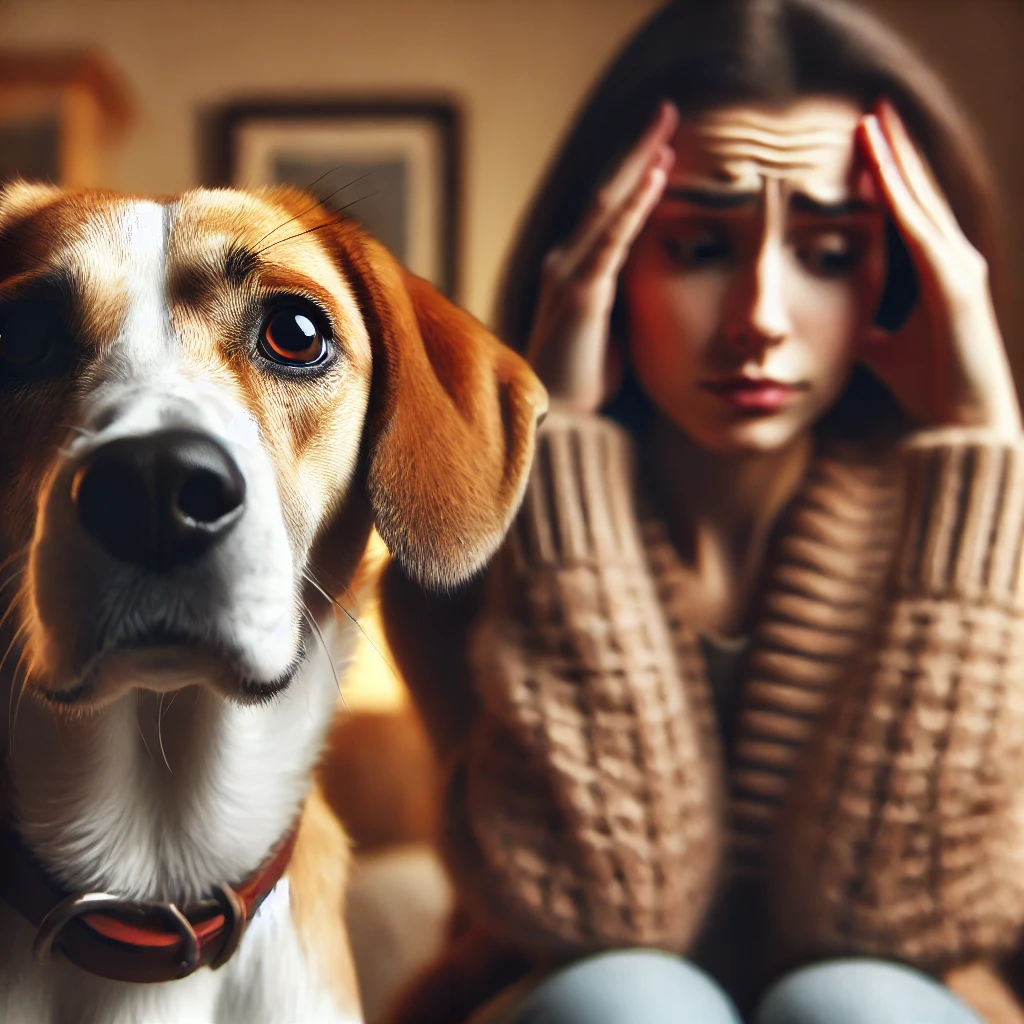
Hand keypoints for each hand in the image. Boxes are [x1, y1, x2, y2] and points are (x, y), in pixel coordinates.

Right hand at [526, 101, 678, 412]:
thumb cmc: (583, 381)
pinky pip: (611, 240)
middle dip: (637, 149)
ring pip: (607, 205)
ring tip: (666, 125)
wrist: (558, 422)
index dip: (635, 174)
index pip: (609, 211)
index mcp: (577, 270)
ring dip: (638, 162)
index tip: (665, 143)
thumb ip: (622, 298)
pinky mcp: (582, 294)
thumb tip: (650, 284)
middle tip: (667, 110)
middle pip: (606, 193)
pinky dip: (634, 205)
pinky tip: (657, 174)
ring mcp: (571, 275)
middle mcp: (568, 262)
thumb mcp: (611, 330)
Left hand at [857, 100, 1020, 435]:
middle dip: (895, 149)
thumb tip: (838, 323)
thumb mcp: (882, 351)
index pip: (908, 210)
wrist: (960, 425)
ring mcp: (958, 267)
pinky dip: (901, 199)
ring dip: (897, 158)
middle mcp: (952, 259)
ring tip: (873, 119)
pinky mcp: (955, 284)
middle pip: (919, 192)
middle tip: (870, 108)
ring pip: (921, 200)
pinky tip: (881, 170)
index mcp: (937, 271)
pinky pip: (921, 231)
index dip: (888, 173)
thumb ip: (865, 330)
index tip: (863, 141)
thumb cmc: (930, 388)